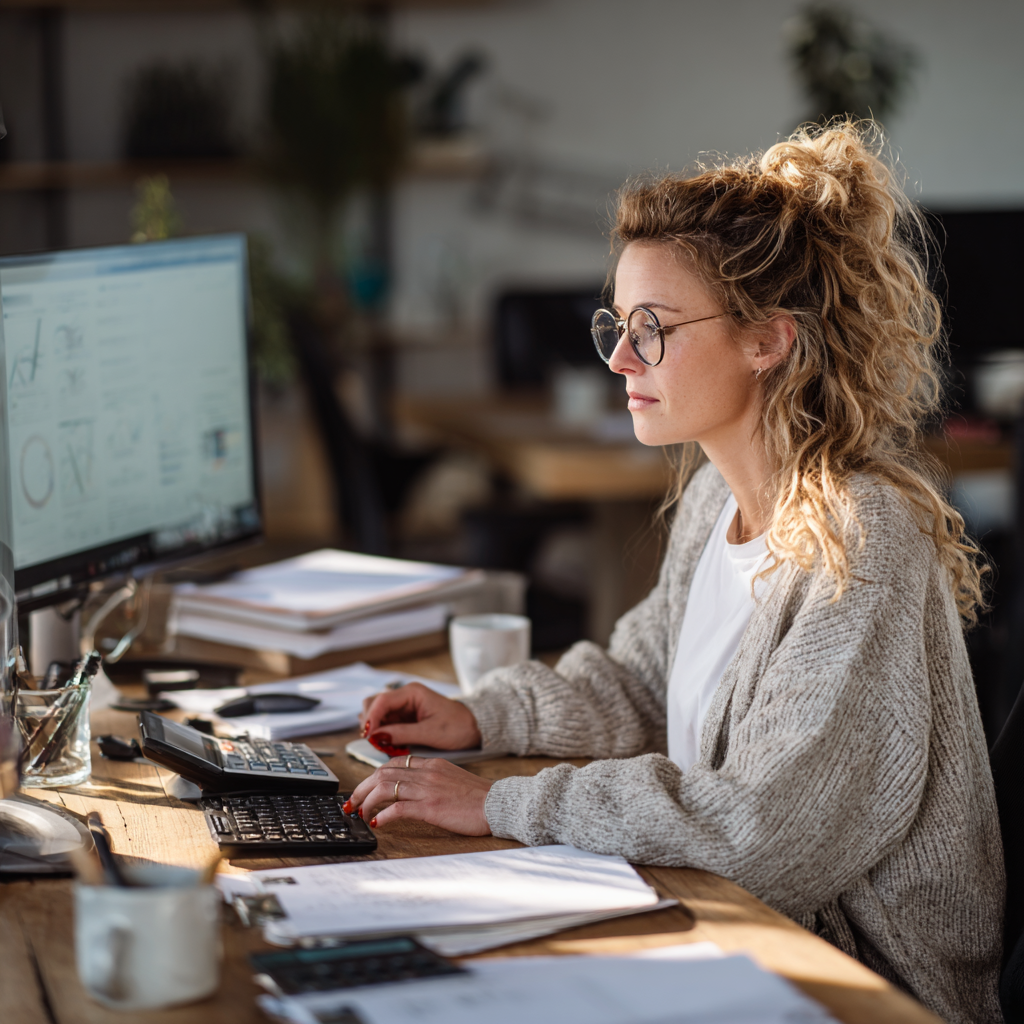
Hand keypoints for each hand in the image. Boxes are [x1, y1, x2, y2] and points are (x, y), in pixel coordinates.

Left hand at [345, 756, 491, 834]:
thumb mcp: (452, 778)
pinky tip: (378, 823)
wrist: (498, 804)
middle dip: (362, 788)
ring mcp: (428, 789)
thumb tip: (410, 790)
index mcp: (432, 764)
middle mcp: (427, 772)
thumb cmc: (478, 797)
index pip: (394, 762)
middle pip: (382, 773)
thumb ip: (431, 778)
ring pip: (385, 787)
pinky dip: (383, 816)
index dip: (374, 775)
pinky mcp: (431, 807)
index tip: (365, 788)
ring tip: (360, 814)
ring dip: (367, 801)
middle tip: (352, 802)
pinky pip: (398, 809)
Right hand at [358, 682, 481, 750]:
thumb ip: (402, 734)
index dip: (371, 718)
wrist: (473, 727)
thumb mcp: (430, 732)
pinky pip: (386, 722)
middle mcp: (405, 696)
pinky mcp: (405, 717)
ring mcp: (404, 706)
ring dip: (375, 728)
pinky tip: (387, 743)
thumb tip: (376, 736)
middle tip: (373, 741)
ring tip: (380, 743)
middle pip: (374, 703)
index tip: (368, 735)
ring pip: (377, 713)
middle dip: (370, 721)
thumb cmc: (457, 727)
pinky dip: (382, 732)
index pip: (382, 701)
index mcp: (413, 692)